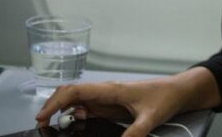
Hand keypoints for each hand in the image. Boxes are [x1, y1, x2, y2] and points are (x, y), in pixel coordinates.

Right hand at [35, 68, 219, 136]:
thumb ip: (135, 133)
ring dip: (64, 112)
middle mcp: (106, 92)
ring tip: (55, 128)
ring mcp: (108, 99)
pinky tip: (74, 126)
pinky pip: (88, 108)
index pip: (76, 91)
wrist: (179, 91)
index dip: (56, 102)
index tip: (42, 117)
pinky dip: (75, 116)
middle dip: (53, 106)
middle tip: (43, 125)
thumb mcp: (150, 117)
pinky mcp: (112, 106)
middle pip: (72, 94)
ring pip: (78, 101)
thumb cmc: (166, 97)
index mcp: (111, 90)